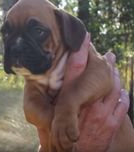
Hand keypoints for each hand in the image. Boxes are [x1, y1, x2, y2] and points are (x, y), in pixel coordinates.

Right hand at [37, 33, 128, 151]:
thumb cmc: (57, 135)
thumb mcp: (48, 116)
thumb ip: (53, 101)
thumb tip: (52, 86)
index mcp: (69, 99)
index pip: (75, 68)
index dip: (80, 50)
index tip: (84, 36)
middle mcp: (86, 103)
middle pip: (99, 75)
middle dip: (103, 62)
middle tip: (108, 53)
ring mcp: (101, 113)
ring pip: (113, 88)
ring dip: (115, 76)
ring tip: (114, 65)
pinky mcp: (111, 124)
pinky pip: (121, 105)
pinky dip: (123, 95)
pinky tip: (122, 90)